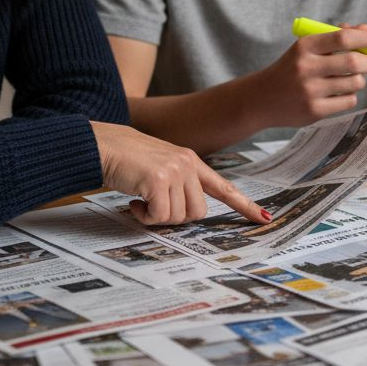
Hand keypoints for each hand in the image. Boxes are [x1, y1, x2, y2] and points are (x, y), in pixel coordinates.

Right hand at [92, 122, 269, 225]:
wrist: (103, 146)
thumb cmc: (127, 161)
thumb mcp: (160, 167)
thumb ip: (178, 183)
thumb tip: (188, 213)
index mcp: (191, 161)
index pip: (223, 187)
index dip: (243, 205)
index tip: (263, 219)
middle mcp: (187, 164)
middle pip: (197, 212)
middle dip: (175, 217)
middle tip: (153, 207)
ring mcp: (175, 171)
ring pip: (178, 217)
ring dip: (156, 217)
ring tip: (140, 200)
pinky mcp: (158, 180)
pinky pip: (159, 216)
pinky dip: (144, 217)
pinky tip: (133, 202)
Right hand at [249, 23, 366, 127]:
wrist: (261, 98)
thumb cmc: (291, 69)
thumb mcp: (307, 49)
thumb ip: (337, 38)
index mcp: (305, 46)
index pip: (344, 37)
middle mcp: (306, 67)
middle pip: (355, 62)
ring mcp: (310, 91)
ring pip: (355, 83)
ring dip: (359, 81)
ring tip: (348, 80)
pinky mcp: (314, 111)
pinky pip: (348, 101)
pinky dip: (349, 96)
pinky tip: (336, 95)